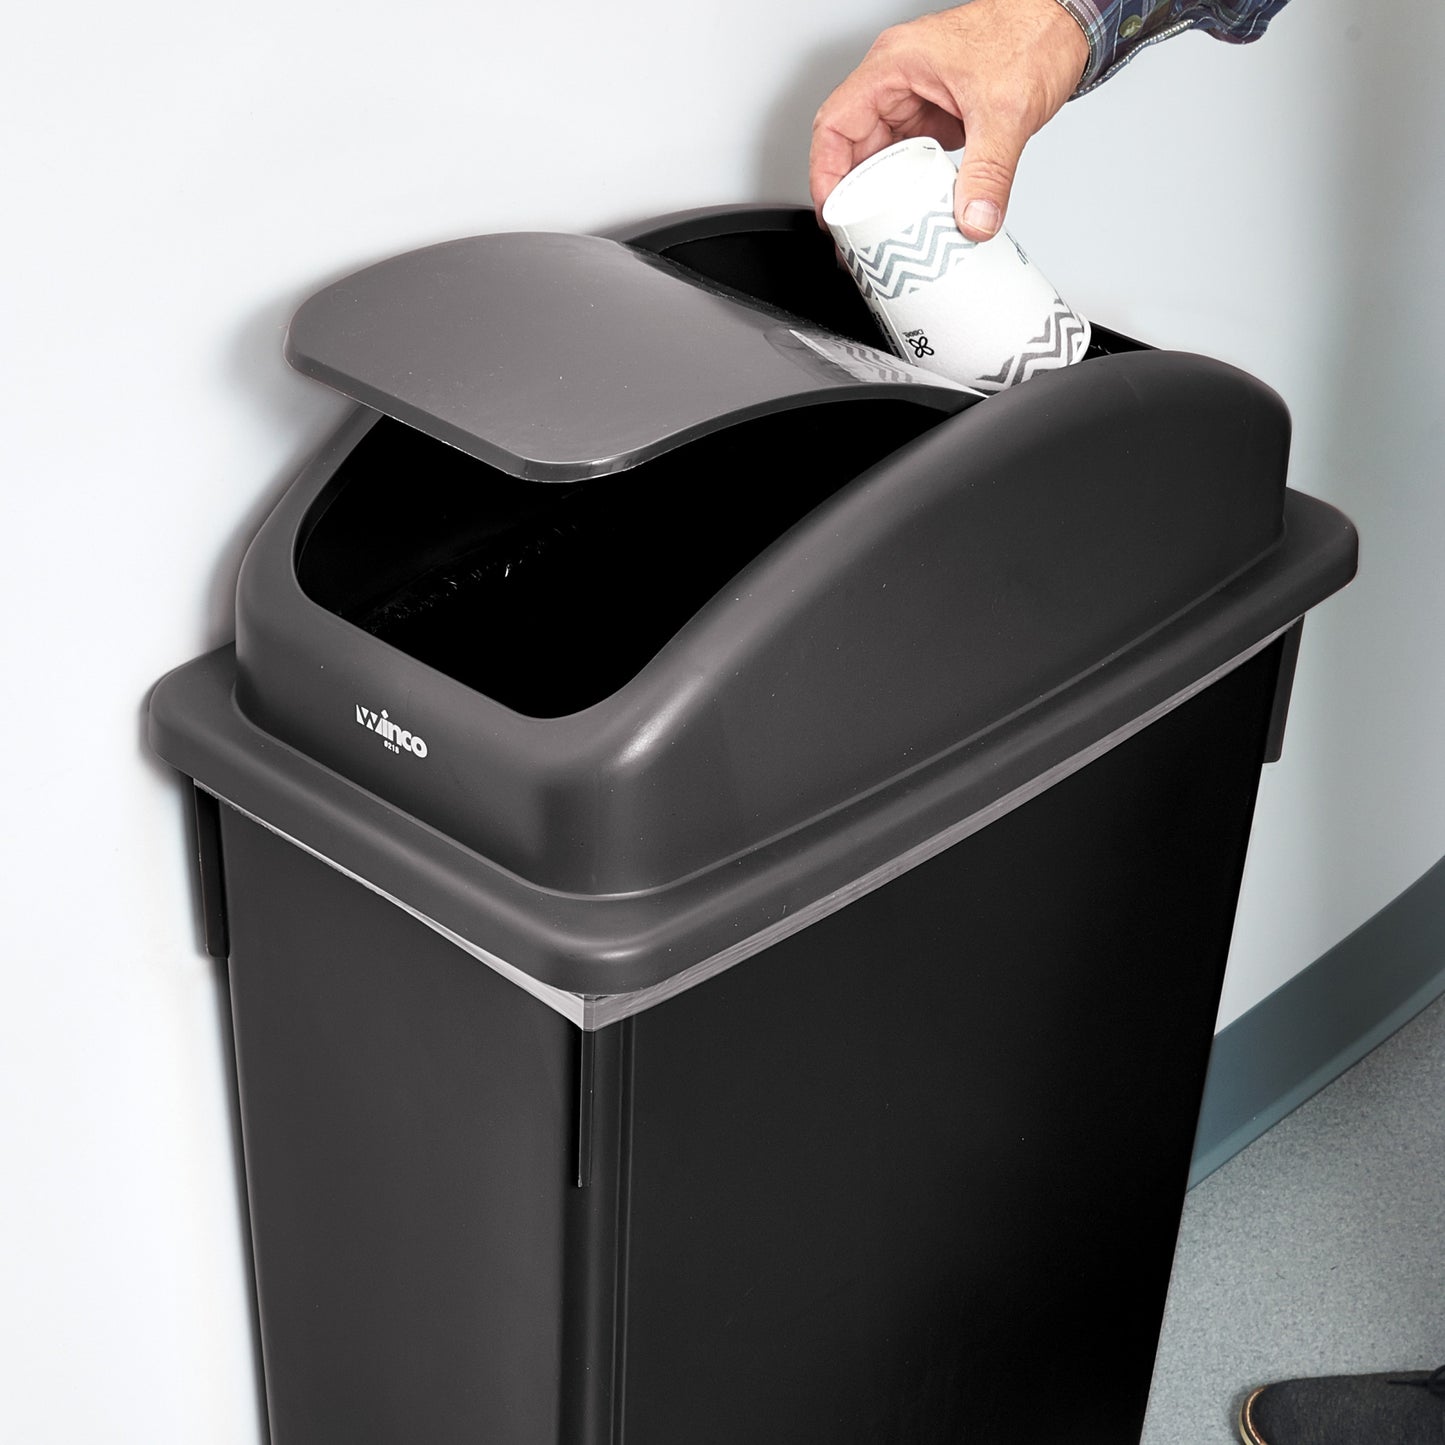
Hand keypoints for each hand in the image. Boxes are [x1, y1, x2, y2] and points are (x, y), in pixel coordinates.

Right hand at [810, 0, 1088, 239]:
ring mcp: (916, 98)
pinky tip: (908, 214)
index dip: (826, 174)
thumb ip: (989, 173)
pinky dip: (905, 188)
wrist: (1067, 22)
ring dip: (877, 196)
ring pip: (879, 155)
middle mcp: (898, 81)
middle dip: (851, 197)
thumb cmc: (1031, 34)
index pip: (836, 124)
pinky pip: (906, 157)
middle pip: (853, 146)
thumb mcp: (1006, 111)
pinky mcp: (935, 115)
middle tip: (854, 238)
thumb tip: (974, 220)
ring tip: (876, 235)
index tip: (833, 215)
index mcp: (895, 66)